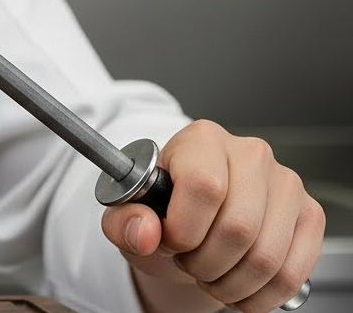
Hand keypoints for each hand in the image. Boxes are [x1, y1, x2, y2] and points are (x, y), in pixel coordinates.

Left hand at [101, 120, 324, 312]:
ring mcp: (286, 183)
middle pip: (238, 227)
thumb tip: (145, 232)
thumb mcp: (130, 215)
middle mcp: (250, 153)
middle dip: (204, 263)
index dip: (183, 228)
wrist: (193, 226)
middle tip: (188, 262)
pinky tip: (237, 286)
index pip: (203, 185)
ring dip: (230, 284)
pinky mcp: (310, 215)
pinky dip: (259, 296)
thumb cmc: (164, 214)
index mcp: (201, 140)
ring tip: (209, 274)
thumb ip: (124, 221)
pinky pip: (291, 274)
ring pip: (267, 257)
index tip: (170, 241)